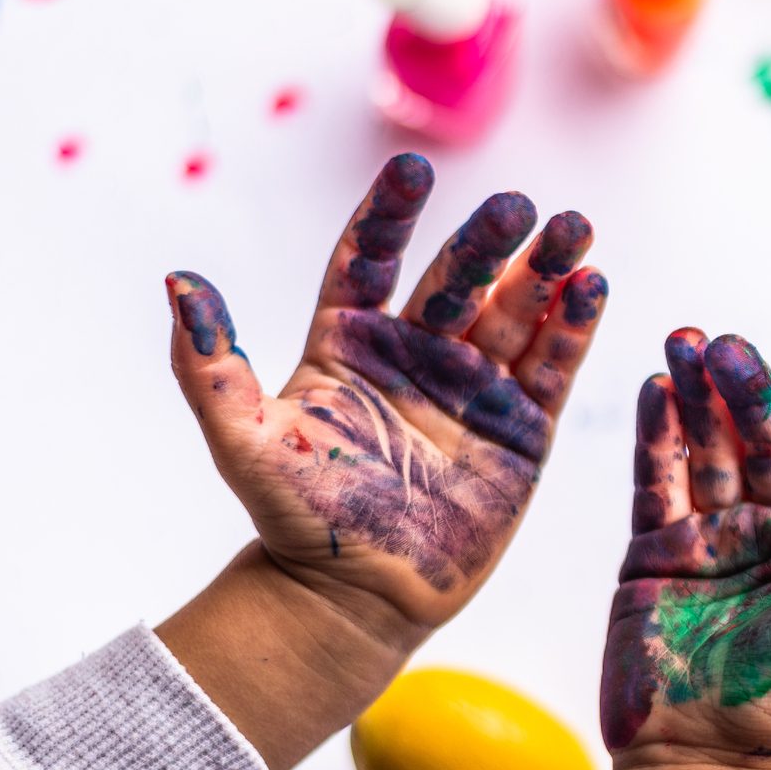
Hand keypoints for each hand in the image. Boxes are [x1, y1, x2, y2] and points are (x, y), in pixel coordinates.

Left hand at [165, 154, 606, 648]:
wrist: (357, 600)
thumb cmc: (296, 522)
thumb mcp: (241, 440)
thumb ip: (208, 364)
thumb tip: (179, 281)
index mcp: (349, 344)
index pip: (369, 259)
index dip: (390, 214)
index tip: (411, 169)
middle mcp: (416, 353)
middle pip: (459, 277)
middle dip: (490, 239)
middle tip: (520, 206)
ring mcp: (472, 388)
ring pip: (516, 310)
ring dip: (547, 267)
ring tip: (576, 227)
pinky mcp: (520, 428)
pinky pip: (552, 366)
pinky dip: (574, 326)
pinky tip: (592, 285)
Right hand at [601, 322, 770, 769]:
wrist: (700, 760)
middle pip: (766, 437)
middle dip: (748, 387)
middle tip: (728, 345)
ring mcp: (718, 534)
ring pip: (711, 447)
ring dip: (700, 393)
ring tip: (686, 339)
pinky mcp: (662, 549)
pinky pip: (660, 479)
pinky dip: (658, 434)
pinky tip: (656, 387)